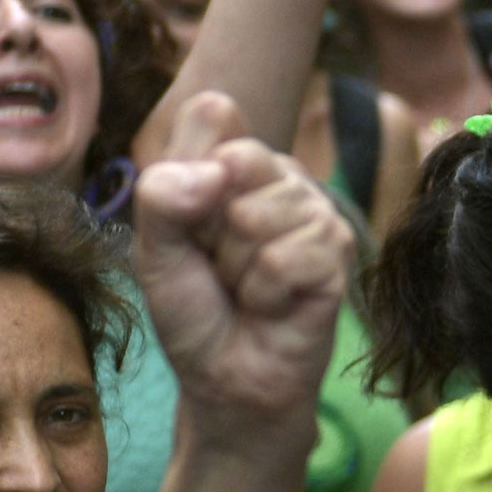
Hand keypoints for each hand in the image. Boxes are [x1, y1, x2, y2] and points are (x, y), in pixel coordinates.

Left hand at [132, 94, 356, 448]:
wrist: (226, 378)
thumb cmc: (194, 309)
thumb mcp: (153, 249)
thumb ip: (162, 195)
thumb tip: (219, 170)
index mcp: (234, 161)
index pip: (213, 112)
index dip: (188, 169)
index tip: (188, 223)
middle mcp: (281, 177)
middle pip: (239, 158)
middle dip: (210, 226)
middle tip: (220, 265)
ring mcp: (316, 213)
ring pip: (260, 213)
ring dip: (239, 266)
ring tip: (247, 289)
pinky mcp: (337, 255)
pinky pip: (288, 256)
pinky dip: (265, 291)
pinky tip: (272, 306)